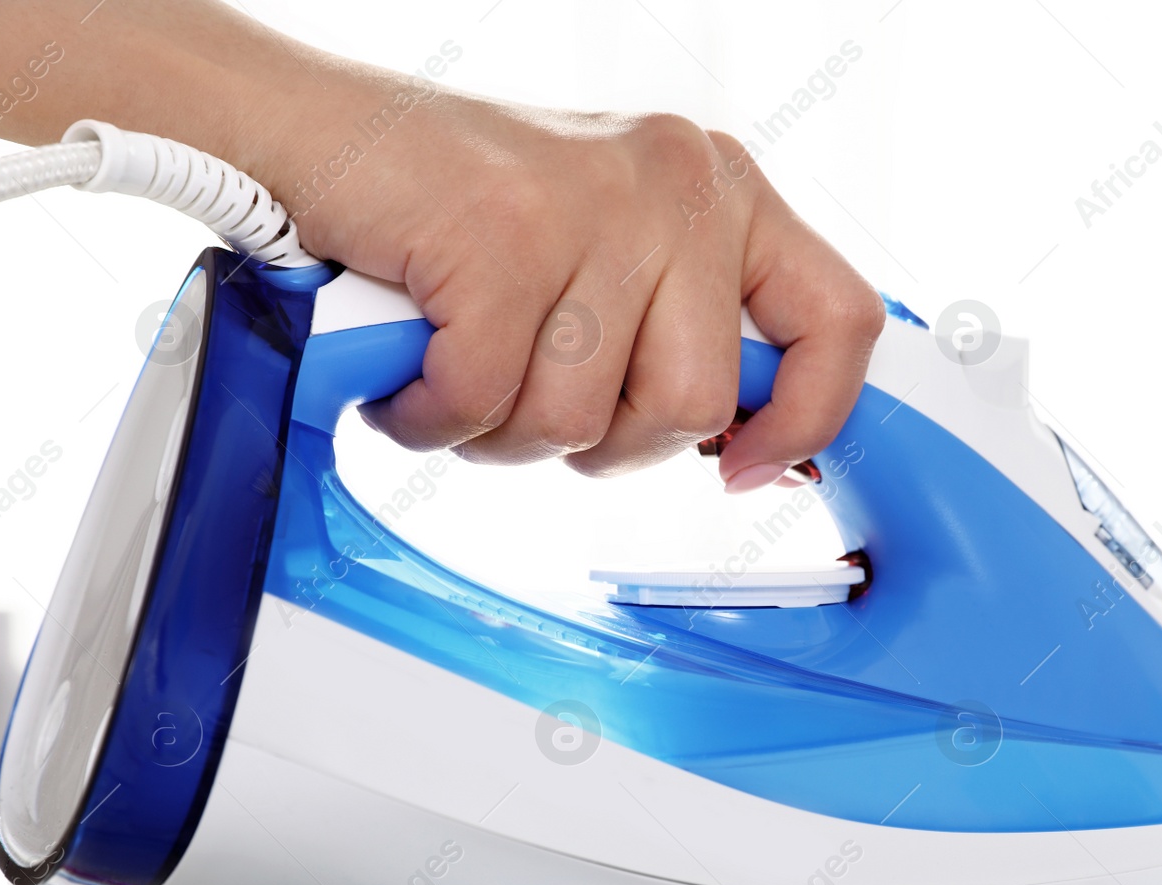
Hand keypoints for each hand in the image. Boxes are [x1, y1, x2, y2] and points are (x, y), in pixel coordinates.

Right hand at [260, 92, 883, 491]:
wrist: (322, 137)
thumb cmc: (464, 215)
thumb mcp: (617, 259)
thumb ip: (689, 330)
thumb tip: (745, 444)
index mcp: (724, 192)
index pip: (839, 321)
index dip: (806, 419)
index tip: (748, 469)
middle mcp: (679, 184)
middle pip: (693, 405)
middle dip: (605, 441)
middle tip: (539, 395)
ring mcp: (591, 204)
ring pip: (579, 419)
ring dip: (502, 432)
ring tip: (464, 368)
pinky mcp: (501, 235)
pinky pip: (483, 401)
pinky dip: (430, 414)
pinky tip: (412, 366)